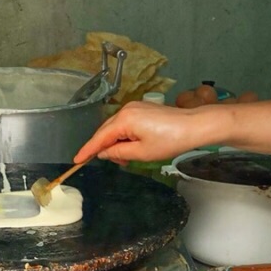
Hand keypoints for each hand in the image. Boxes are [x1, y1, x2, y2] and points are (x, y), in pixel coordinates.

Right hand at [73, 102, 213, 164]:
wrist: (194, 126)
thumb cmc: (170, 140)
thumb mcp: (141, 153)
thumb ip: (118, 153)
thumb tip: (104, 153)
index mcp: (124, 120)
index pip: (99, 138)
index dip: (87, 150)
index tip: (76, 160)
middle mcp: (126, 110)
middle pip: (106, 131)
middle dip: (106, 148)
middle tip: (114, 163)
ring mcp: (135, 107)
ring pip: (116, 128)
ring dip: (117, 143)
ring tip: (128, 158)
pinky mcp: (143, 109)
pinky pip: (126, 123)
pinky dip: (125, 136)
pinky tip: (133, 147)